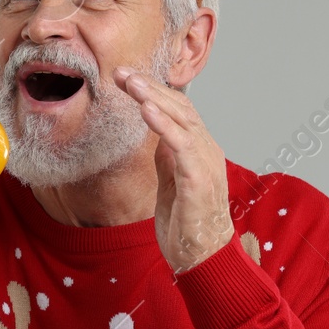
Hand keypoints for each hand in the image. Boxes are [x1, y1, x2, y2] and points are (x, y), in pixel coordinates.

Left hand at [113, 65, 233, 272]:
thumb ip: (167, 156)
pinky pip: (182, 146)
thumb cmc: (187, 222)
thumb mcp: (171, 181)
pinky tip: (147, 111)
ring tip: (131, 82)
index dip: (152, 91)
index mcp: (199, 149)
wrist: (202, 257)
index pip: (177, 110)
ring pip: (183, 120)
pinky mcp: (199, 181)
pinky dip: (165, 126)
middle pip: (180, 107)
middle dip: (150, 87)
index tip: (125, 77)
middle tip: (122, 71)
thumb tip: (156, 132)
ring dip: (155, 98)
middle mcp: (206, 150)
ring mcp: (205, 164)